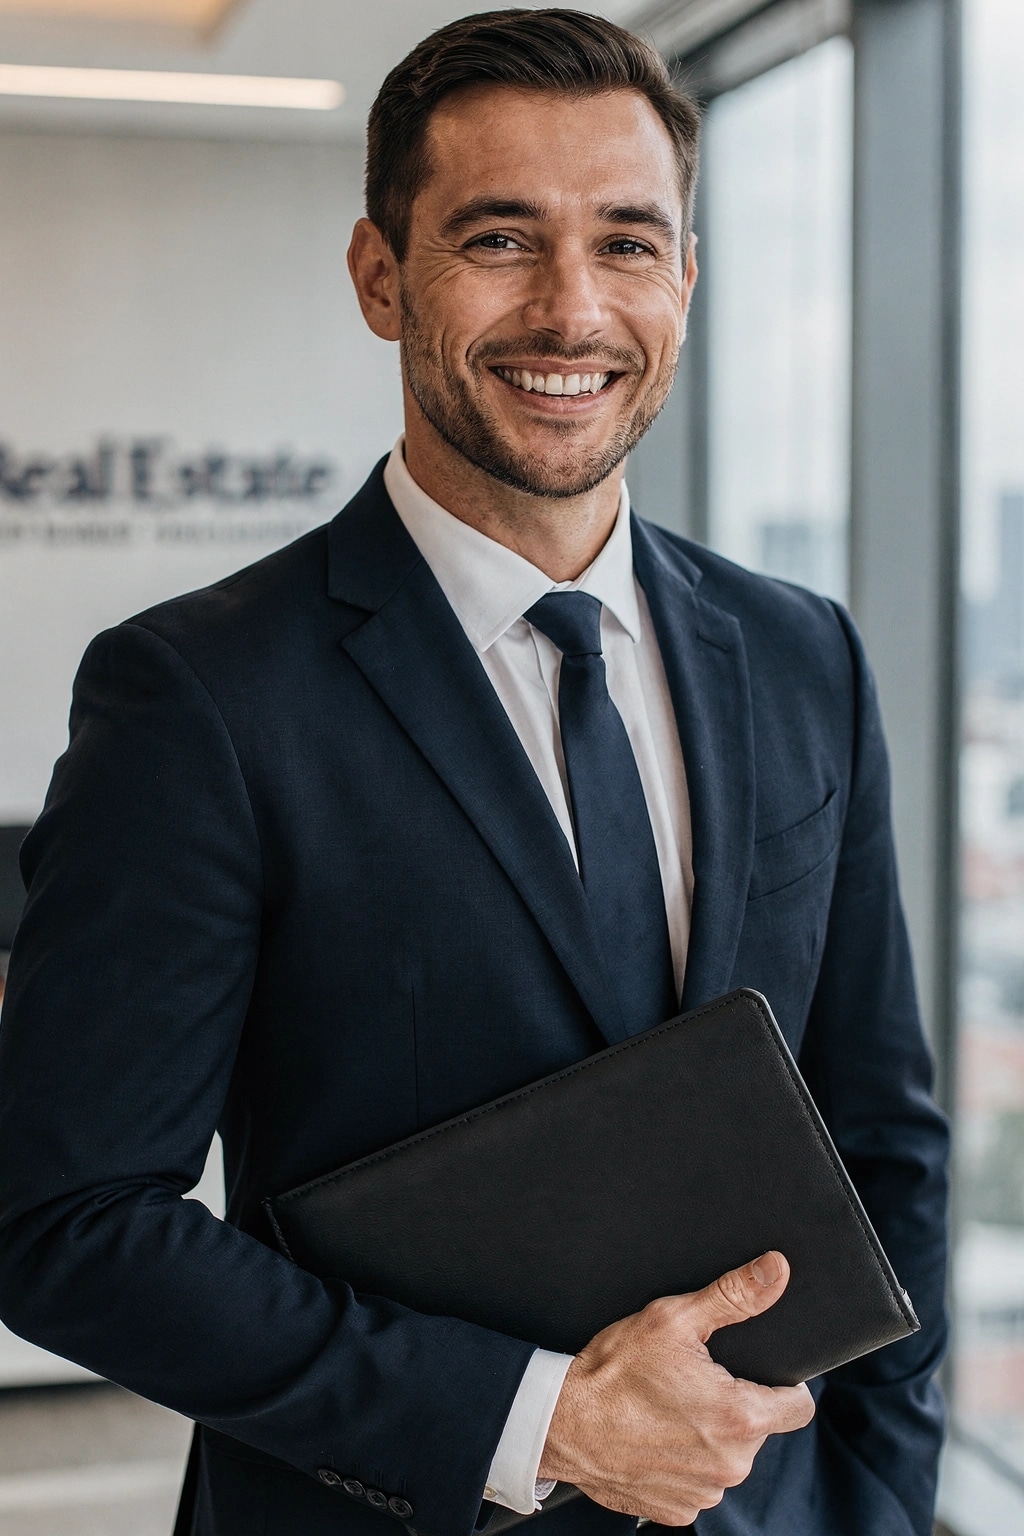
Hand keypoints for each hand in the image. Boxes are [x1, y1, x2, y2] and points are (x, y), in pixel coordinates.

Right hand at [537, 1251, 814, 1524]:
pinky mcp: (678, 1510)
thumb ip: (733, 1295)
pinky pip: (698, 1481)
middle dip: (735, 1405)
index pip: (798, 1407)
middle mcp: (730, 1464)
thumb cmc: (614, 1371)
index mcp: (740, 1417)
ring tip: (669, 1409)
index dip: (783, 1384)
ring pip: (727, 1456)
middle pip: (758, 1429)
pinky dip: (684, 1462)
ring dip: (710, 1436)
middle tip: (693, 1382)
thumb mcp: (673, 1318)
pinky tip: (655, 1437)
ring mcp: (704, 1493)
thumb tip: (775, 1270)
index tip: (755, 1373)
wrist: (562, 1423)